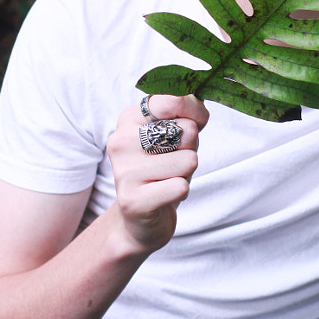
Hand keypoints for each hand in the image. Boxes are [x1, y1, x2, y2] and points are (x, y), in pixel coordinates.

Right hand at [107, 94, 208, 255]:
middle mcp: (120, 142)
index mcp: (129, 119)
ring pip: (188, 160)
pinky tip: (164, 195)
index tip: (193, 123)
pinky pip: (181, 186)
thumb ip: (189, 113)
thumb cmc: (164, 169)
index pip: (173, 100)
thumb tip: (198, 108)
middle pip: (187, 131)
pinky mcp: (132, 201)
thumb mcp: (177, 134)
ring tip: (167, 179)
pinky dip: (181, 192)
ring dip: (186, 173)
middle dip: (190, 149)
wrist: (141, 217)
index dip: (194, 111)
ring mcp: (124, 171)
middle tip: (172, 162)